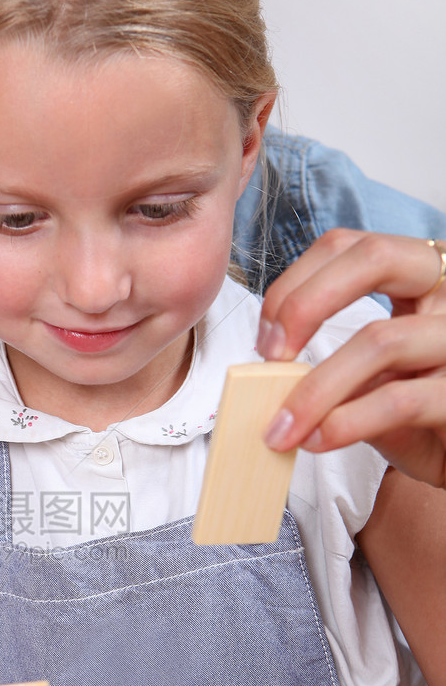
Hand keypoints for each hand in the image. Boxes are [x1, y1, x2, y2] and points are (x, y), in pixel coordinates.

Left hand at [257, 230, 445, 485]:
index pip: (348, 247)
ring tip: (284, 428)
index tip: (265, 337)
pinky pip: (399, 400)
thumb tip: (269, 364)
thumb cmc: (419, 414)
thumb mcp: (373, 377)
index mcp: (421, 277)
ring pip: (380, 340)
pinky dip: (347, 421)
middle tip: (269, 355)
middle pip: (374, 257)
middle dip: (306, 302)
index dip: (295, 284)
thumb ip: (333, 359)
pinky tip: (319, 439)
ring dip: (316, 388)